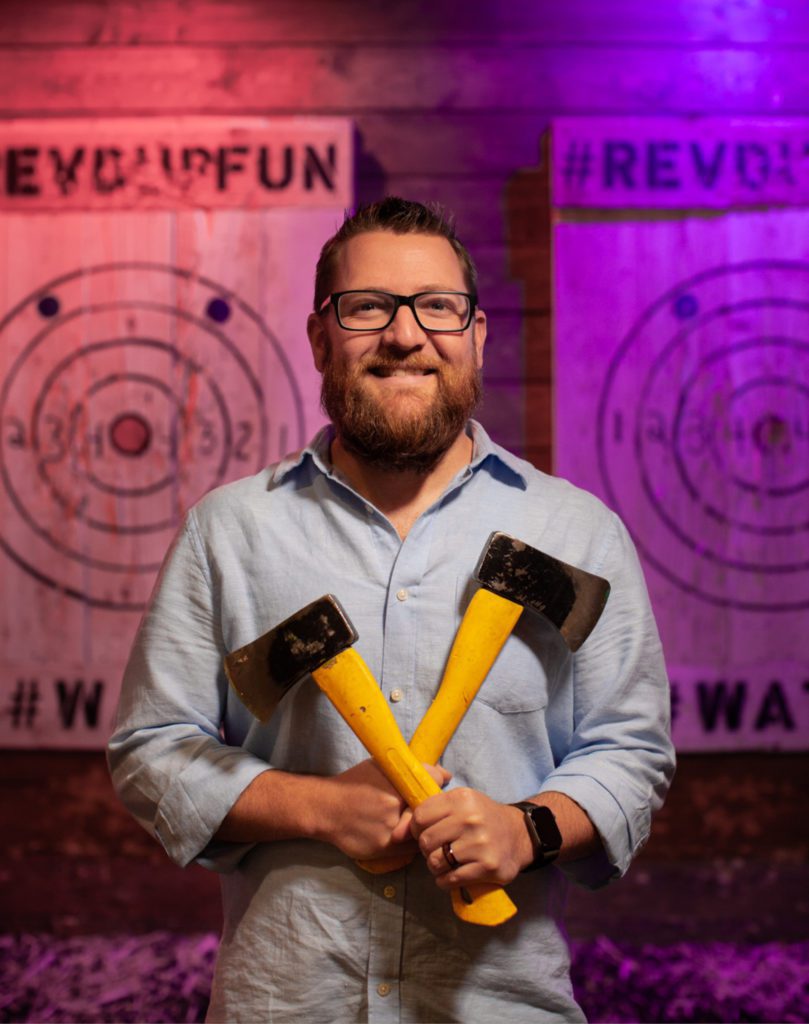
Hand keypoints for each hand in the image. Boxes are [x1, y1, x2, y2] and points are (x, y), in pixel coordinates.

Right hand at [319, 758, 450, 861]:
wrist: (326, 808)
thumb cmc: (355, 783)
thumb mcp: (380, 767)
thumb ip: (412, 769)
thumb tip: (445, 775)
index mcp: (395, 785)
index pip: (432, 785)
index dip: (436, 788)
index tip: (434, 789)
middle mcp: (393, 808)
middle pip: (428, 812)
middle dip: (429, 811)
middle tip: (421, 808)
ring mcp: (389, 831)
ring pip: (421, 832)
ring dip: (422, 828)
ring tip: (409, 820)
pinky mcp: (384, 849)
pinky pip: (410, 849)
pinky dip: (411, 841)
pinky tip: (402, 832)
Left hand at [411, 787, 531, 889]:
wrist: (519, 834)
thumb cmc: (481, 817)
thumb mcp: (458, 805)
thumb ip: (427, 814)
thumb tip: (394, 836)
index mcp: (462, 799)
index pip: (420, 816)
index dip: (417, 828)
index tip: (426, 832)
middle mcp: (471, 819)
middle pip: (426, 841)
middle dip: (427, 849)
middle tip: (438, 848)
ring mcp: (480, 844)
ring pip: (436, 862)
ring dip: (435, 866)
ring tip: (446, 862)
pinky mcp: (487, 867)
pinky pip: (450, 879)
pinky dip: (444, 881)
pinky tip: (451, 874)